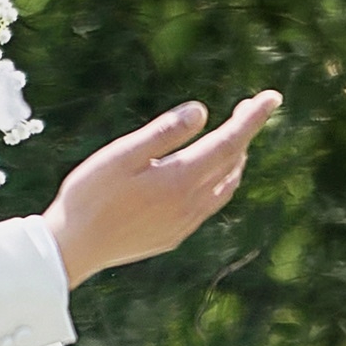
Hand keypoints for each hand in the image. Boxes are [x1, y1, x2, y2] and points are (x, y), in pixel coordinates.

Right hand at [42, 92, 280, 282]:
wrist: (72, 248)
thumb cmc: (89, 196)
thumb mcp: (122, 155)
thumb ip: (164, 133)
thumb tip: (202, 112)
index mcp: (180, 179)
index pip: (229, 142)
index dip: (253, 118)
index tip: (273, 97)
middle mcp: (190, 204)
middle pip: (232, 162)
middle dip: (244, 133)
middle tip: (247, 107)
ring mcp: (184, 223)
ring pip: (225, 186)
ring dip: (235, 159)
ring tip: (232, 137)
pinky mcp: (173, 235)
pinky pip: (210, 204)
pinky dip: (220, 182)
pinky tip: (207, 175)